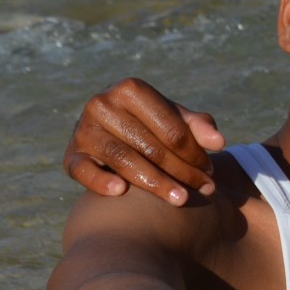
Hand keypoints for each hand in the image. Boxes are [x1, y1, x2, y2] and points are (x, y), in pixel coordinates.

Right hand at [65, 78, 225, 205]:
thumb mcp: (175, 119)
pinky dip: (100, 181)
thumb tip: (219, 142)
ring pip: (123, 159)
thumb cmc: (152, 124)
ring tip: (181, 199)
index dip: (194, 153)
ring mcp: (83, 130)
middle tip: (205, 189)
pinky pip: (83, 171)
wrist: (113, 133)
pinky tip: (121, 191)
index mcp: (130, 89)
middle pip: (150, 146)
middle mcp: (101, 104)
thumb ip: (199, 127)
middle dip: (181, 171)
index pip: (170, 128)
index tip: (211, 171)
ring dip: (154, 182)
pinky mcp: (71, 155)